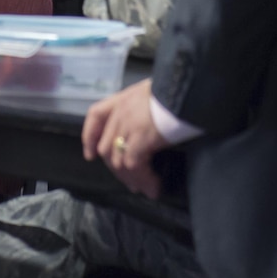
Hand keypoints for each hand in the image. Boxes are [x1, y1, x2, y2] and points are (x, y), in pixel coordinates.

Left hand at [82, 79, 165, 198]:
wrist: (186, 90)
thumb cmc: (177, 91)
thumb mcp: (153, 92)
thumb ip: (142, 107)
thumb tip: (147, 126)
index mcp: (122, 99)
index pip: (96, 115)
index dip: (89, 136)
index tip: (90, 154)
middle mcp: (120, 113)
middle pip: (106, 147)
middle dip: (117, 169)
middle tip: (132, 183)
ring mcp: (128, 126)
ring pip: (118, 161)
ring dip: (132, 178)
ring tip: (146, 188)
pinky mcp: (140, 139)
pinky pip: (134, 166)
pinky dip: (144, 179)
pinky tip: (155, 185)